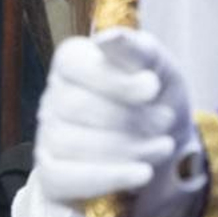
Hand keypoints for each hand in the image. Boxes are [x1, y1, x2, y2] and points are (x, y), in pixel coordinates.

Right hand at [35, 28, 207, 216]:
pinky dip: (106, 177)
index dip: (113, 79)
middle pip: (74, 106)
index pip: (72, 65)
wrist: (169, 149)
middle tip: (165, 120)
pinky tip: (141, 173)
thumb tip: (107, 38)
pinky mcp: (52, 175)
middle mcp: (53, 97)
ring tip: (163, 146)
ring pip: (70, 143)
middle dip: (127, 117)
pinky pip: (62, 178)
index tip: (152, 88)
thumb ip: (135, 49)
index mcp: (71, 62)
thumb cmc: (157, 98)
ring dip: (126, 148)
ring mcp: (48, 137)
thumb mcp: (158, 67)